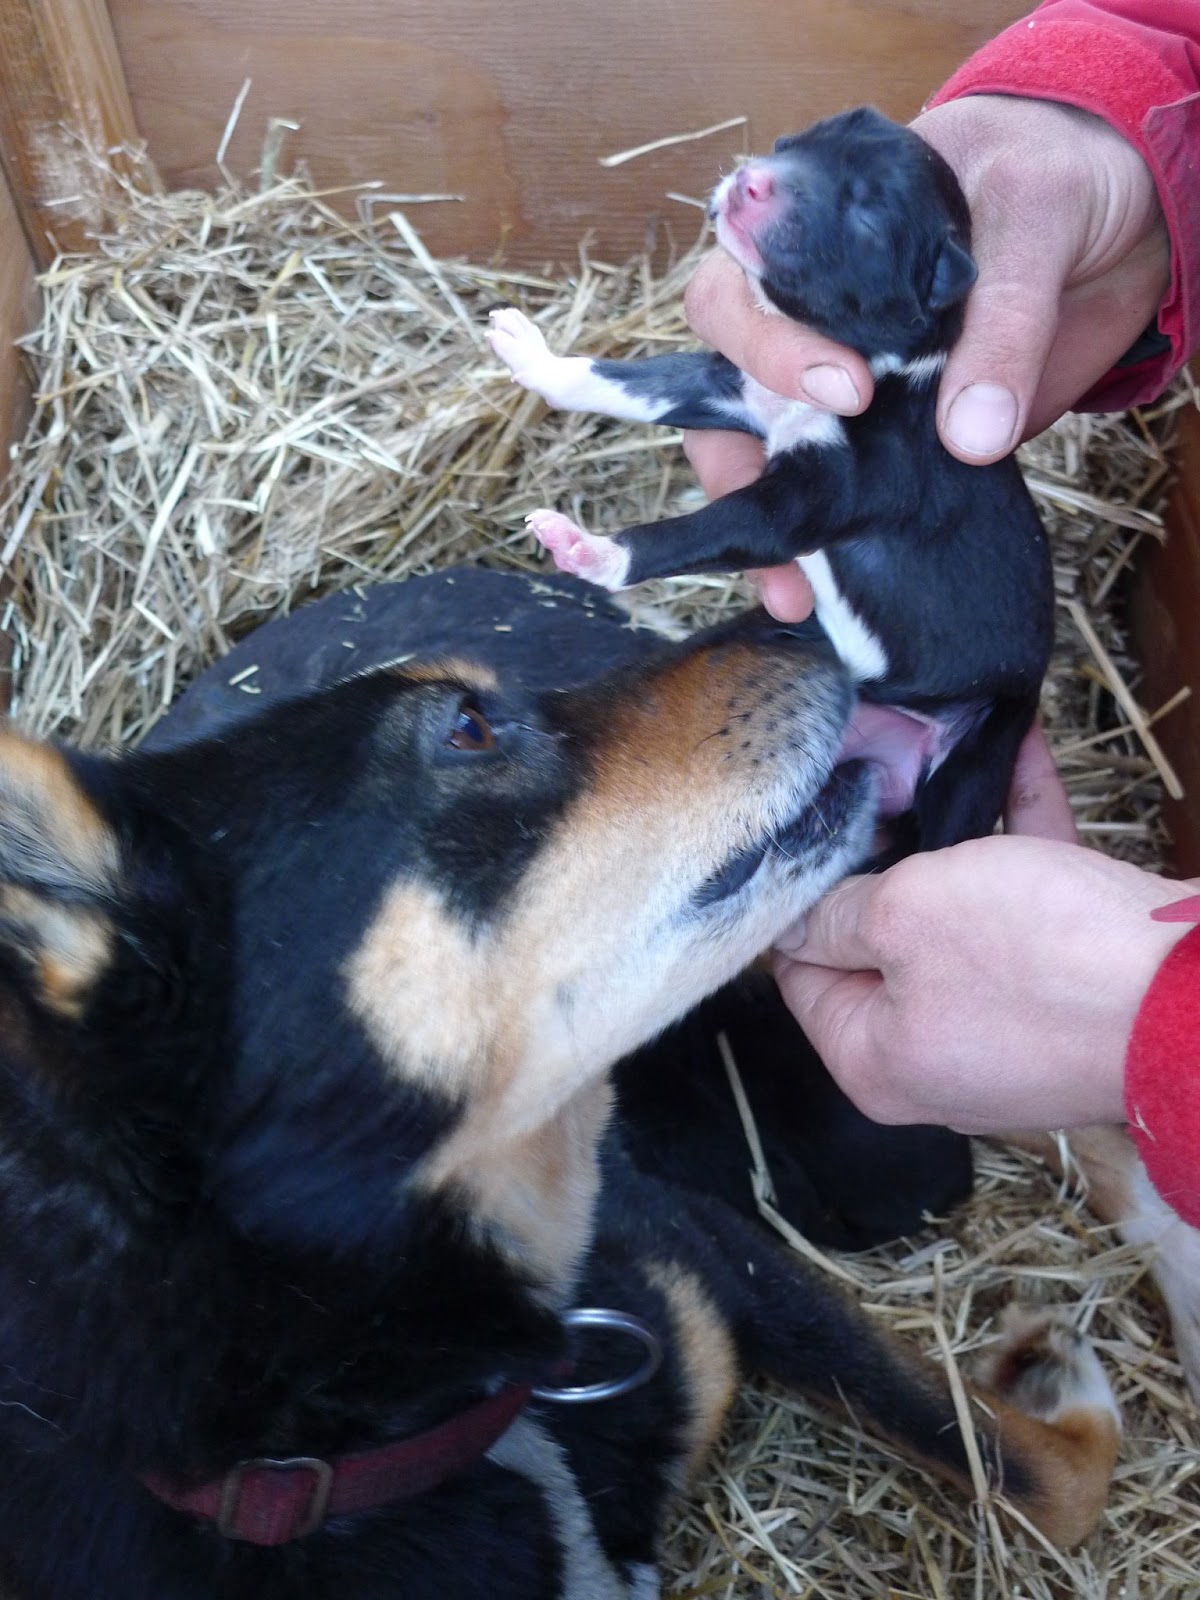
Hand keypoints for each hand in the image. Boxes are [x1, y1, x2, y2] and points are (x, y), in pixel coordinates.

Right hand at [683, 95, 1169, 621]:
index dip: (769, 346)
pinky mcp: (879, 441)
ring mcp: (837, 383)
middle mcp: (806, 315)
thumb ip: (1002, 324)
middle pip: (721, 387)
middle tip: (794, 504)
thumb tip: (971, 436)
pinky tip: (819, 589)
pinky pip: (827, 493)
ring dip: (763, 522)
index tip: (846, 390)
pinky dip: (817, 545)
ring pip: (755, 453)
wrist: (1119, 216)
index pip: (740, 290)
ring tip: (789, 587)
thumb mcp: (1033, 221)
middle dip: (735, 457)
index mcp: (812, 237)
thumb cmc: (1052, 174)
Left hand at [770, 729, 1190, 1134]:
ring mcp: (1008, 1022)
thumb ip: (836, 915)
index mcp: (877, 1060)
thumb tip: (796, 918)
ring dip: (953, 840)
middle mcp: (937, 1052)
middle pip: (880, 946)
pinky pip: (1025, 900)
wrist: (1194, 994)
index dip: (801, 903)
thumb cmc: (1040, 963)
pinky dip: (1018, 835)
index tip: (805, 837)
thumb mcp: (903, 918)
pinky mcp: (1069, 984)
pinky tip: (1016, 754)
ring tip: (929, 761)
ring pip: (958, 918)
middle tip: (869, 786)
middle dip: (882, 866)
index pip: (802, 978)